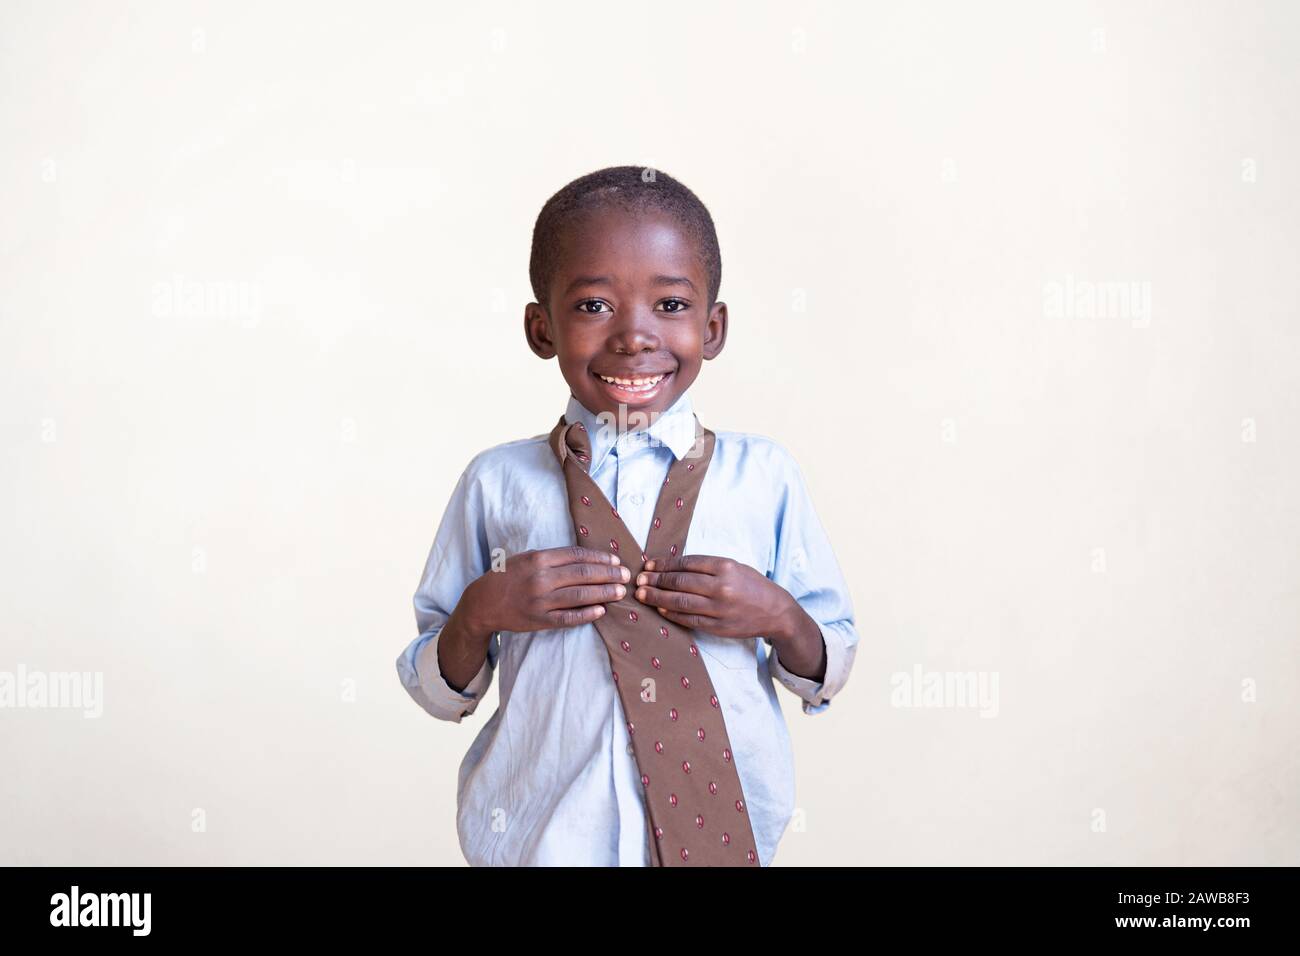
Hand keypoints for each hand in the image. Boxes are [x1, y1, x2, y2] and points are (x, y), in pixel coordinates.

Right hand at [467, 546, 630, 633]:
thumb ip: (554, 557)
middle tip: (626, 575)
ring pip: (580, 595)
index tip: (615, 559)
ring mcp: (541, 601)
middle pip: (583, 574)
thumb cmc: (508, 576)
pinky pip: (569, 618)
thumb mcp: (527, 558)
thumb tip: (587, 558)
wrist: (483, 602)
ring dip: (604, 593)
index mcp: (538, 559)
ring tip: (620, 591)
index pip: (577, 555)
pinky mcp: (540, 621)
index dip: (600, 557)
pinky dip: (587, 614)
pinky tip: (601, 610)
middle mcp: (541, 579)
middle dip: (609, 574)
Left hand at [632, 554, 795, 639]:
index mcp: (725, 567)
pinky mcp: (718, 627)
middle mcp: (721, 587)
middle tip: (639, 579)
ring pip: (680, 602)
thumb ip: (706, 566)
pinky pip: (689, 620)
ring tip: (642, 594)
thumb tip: (673, 566)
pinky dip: (672, 614)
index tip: (649, 564)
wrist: (775, 611)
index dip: (664, 564)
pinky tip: (660, 609)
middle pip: (679, 582)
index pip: (686, 563)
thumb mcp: (733, 566)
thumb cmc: (752, 585)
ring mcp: (719, 609)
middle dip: (655, 580)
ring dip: (657, 598)